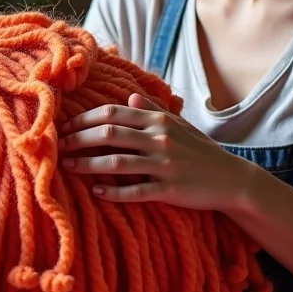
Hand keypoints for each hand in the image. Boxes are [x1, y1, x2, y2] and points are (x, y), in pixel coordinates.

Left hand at [58, 93, 257, 211]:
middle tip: (59, 145)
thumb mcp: (180, 125)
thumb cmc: (201, 151)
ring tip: (68, 166)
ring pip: (117, 163)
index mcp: (159, 120)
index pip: (113, 113)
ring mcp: (164, 165)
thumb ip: (154, 111)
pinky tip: (95, 191)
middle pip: (109, 135)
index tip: (66, 126)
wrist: (233, 179)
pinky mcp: (170, 190)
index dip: (85, 118)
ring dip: (88, 164)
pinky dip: (113, 192)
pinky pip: (135, 191)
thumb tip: (130, 99)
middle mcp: (160, 139)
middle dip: (79, 139)